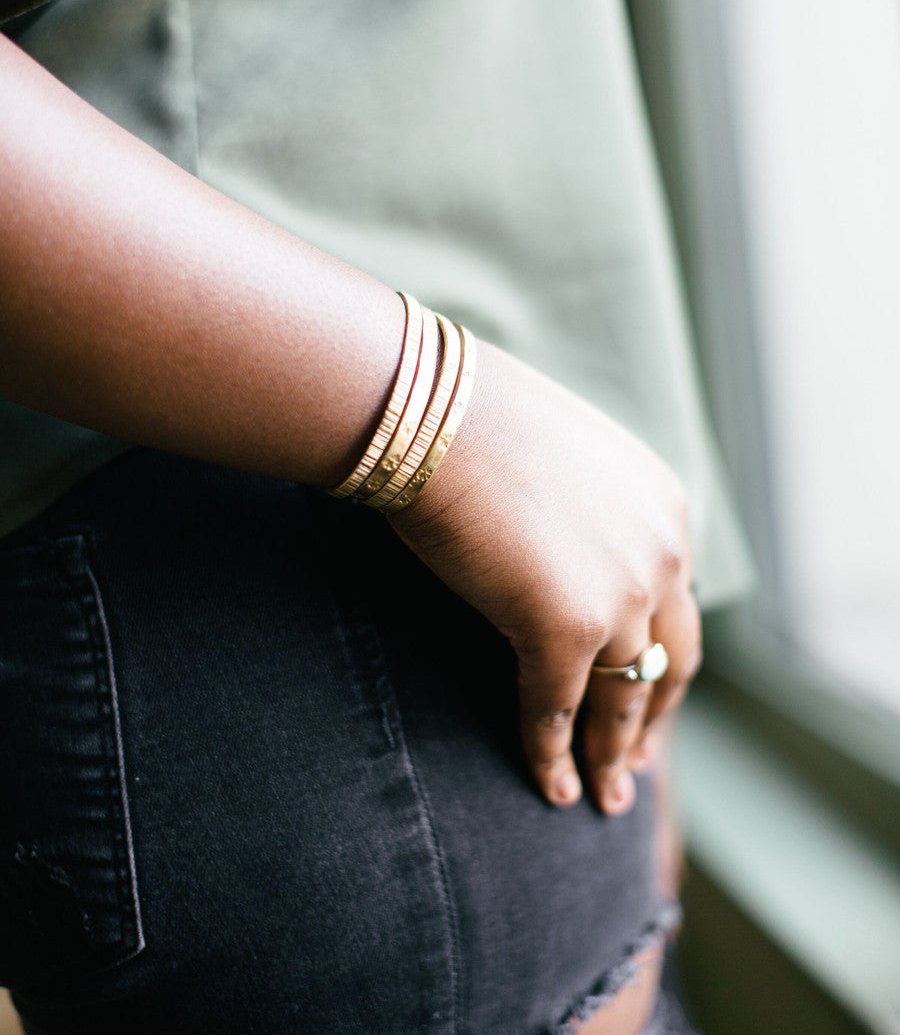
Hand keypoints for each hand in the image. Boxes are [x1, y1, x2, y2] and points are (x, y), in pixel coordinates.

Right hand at [389, 340, 700, 811]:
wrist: (434, 414)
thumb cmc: (474, 422)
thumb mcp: (559, 463)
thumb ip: (582, 514)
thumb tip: (555, 550)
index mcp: (665, 509)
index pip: (674, 604)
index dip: (662, 658)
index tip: (648, 694)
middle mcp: (661, 555)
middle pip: (670, 659)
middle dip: (653, 719)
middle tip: (639, 763)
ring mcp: (619, 597)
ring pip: (624, 698)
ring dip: (614, 756)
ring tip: (604, 797)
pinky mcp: (564, 631)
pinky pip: (559, 711)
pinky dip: (553, 756)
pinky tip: (551, 789)